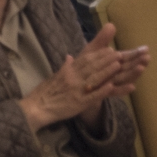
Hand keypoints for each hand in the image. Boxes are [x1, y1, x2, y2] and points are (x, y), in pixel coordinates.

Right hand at [19, 23, 147, 130]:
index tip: (109, 49)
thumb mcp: (54, 76)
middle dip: (106, 60)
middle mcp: (72, 78)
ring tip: (118, 65)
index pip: (84, 60)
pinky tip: (111, 86)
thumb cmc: (45, 92)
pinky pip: (91, 96)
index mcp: (67, 71)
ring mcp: (76, 90)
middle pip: (91, 67)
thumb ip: (65, 67)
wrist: (37, 107)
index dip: (98, 55)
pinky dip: (101, 90)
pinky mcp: (78, 102)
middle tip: (119, 54)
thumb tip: (70, 57)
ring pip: (93, 78)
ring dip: (106, 71)